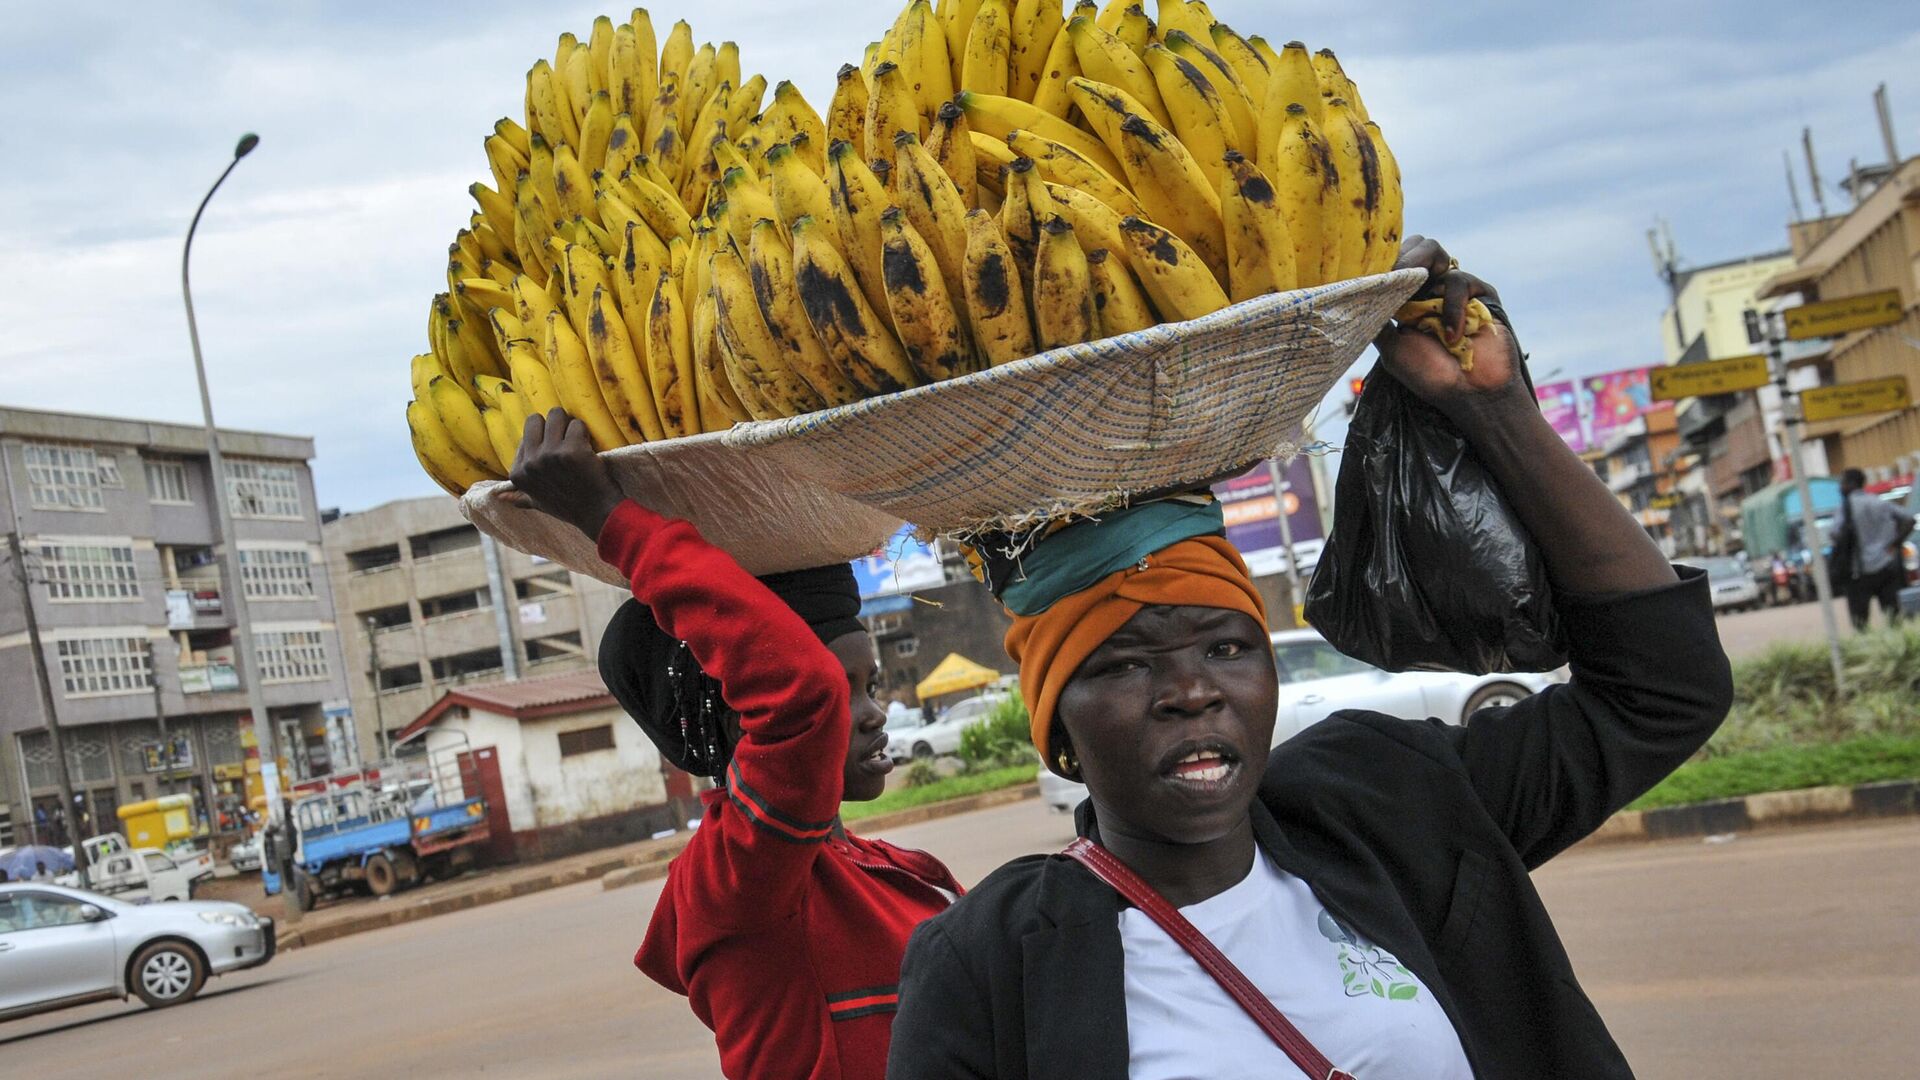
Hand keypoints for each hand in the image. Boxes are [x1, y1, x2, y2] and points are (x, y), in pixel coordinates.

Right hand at [503, 408, 625, 539]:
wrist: (596, 513)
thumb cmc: (569, 507)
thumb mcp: (538, 503)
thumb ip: (520, 496)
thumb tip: (499, 496)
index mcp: (518, 473)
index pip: (525, 435)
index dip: (544, 440)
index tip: (555, 456)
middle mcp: (530, 462)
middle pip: (536, 419)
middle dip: (552, 424)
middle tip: (566, 439)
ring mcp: (550, 454)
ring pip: (557, 415)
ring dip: (569, 425)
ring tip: (578, 442)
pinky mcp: (572, 450)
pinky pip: (578, 425)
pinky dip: (585, 433)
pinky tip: (588, 450)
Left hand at [1374, 235, 1522, 423]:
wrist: (1472, 394)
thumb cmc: (1431, 375)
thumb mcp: (1392, 348)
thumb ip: (1378, 320)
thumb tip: (1357, 297)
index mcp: (1405, 301)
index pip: (1393, 266)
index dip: (1383, 263)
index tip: (1371, 271)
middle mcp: (1427, 290)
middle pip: (1412, 247)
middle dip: (1401, 256)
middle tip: (1394, 274)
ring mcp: (1452, 289)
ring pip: (1433, 251)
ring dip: (1421, 270)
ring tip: (1417, 302)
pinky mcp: (1480, 292)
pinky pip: (1458, 281)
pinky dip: (1452, 308)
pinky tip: (1451, 336)